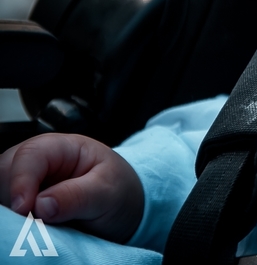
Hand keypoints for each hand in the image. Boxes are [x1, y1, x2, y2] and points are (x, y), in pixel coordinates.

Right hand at [0, 133, 143, 242]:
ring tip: (36, 227)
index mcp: (61, 148)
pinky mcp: (20, 205)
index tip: (25, 208)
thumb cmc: (118, 190)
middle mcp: (36, 162)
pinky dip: (13, 223)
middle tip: (30, 222)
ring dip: (11, 214)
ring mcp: (25, 184)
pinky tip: (30, 231)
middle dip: (11, 197)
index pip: (29, 155)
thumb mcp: (108, 192)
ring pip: (2, 195)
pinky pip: (7, 213)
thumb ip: (78, 196)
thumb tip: (41, 206)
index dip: (21, 180)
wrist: (122, 206)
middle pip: (5, 173)